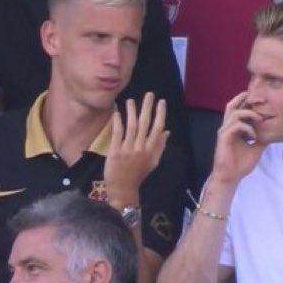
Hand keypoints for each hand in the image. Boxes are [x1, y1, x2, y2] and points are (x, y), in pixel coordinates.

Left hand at [104, 93, 168, 208]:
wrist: (123, 188)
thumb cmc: (138, 174)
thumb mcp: (153, 162)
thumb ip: (160, 146)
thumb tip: (167, 131)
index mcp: (151, 151)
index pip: (158, 129)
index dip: (160, 114)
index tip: (161, 102)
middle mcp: (141, 148)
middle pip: (145, 124)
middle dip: (148, 108)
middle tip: (149, 94)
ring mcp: (128, 149)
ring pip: (132, 127)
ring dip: (132, 112)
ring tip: (131, 100)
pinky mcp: (115, 152)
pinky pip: (117, 134)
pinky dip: (117, 122)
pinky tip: (117, 112)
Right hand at [211, 92, 266, 185]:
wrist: (230, 177)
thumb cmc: (240, 164)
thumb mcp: (257, 148)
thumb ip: (262, 137)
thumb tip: (275, 131)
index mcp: (233, 128)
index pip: (238, 109)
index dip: (248, 103)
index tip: (263, 104)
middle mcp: (227, 127)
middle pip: (232, 105)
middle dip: (245, 99)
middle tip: (261, 100)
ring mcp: (224, 131)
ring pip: (235, 112)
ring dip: (250, 114)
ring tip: (261, 120)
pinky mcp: (223, 138)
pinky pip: (236, 126)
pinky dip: (247, 128)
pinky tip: (254, 137)